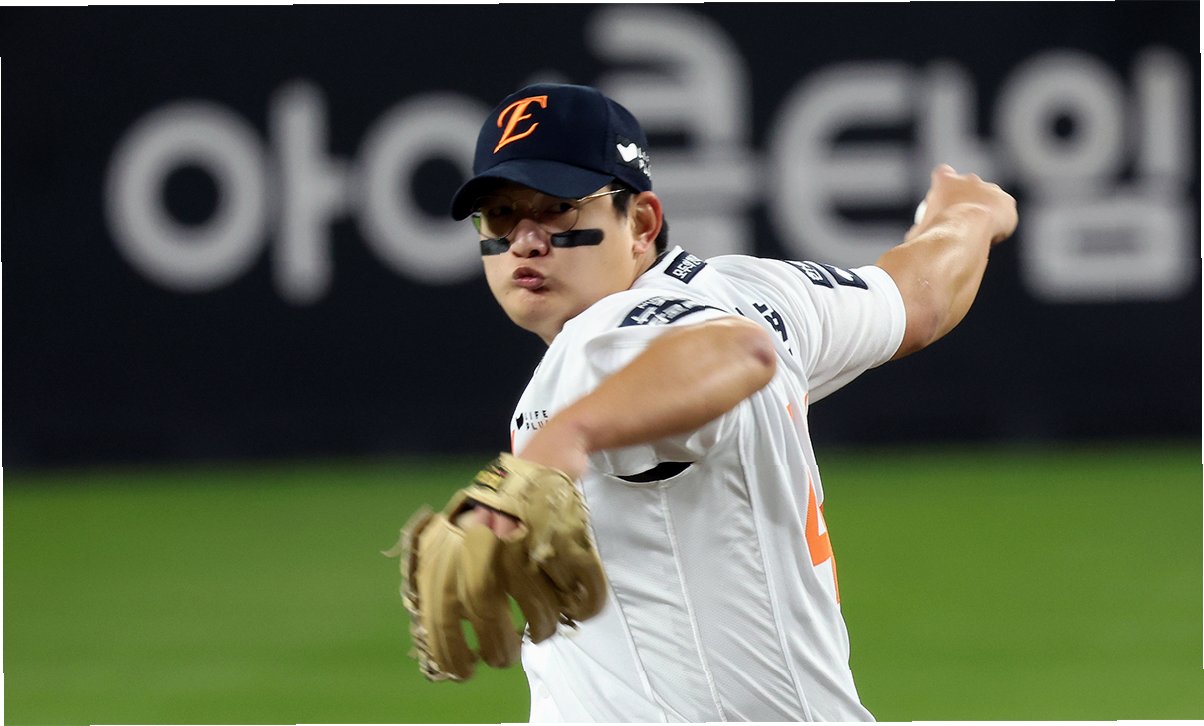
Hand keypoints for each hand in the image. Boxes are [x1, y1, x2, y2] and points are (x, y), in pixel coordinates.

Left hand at [386, 454, 607, 680]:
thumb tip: (436, 639)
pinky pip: (578, 589)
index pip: (443, 609)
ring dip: (541, 628)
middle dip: (498, 647)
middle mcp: (485, 537)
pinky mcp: (566, 532)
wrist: (546, 456)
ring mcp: (527, 534)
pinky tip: (577, 608)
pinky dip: (583, 606)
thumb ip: (445, 574)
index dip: (451, 649)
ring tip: (540, 631)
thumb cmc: (497, 504)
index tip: (463, 671)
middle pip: (487, 613)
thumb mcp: (458, 530)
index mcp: (455, 539)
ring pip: (537, 607)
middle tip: (505, 657)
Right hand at [908, 164, 1017, 246]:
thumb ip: (919, 229)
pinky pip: (1003, 214)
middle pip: (969, 184)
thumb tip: (916, 236)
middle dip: (967, 199)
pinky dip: (998, 225)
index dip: (942, 187)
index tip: (942, 203)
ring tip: (978, 233)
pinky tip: (991, 238)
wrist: (962, 234)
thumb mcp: (917, 233)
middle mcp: (969, 179)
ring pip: (989, 198)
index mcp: (944, 180)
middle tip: (962, 221)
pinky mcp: (1007, 202)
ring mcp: (990, 188)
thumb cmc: (934, 233)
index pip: (942, 174)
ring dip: (985, 210)